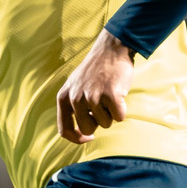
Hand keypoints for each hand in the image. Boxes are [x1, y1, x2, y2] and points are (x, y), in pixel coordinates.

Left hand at [56, 29, 135, 143]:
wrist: (111, 49)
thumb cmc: (96, 71)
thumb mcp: (74, 86)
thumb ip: (73, 107)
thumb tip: (81, 134)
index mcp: (64, 97)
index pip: (64, 130)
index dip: (77, 138)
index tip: (89, 138)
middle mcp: (75, 98)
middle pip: (87, 129)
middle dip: (97, 121)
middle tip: (102, 105)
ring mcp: (93, 96)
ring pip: (105, 124)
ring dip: (111, 113)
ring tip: (109, 94)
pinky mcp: (111, 95)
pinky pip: (119, 117)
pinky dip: (122, 110)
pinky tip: (119, 94)